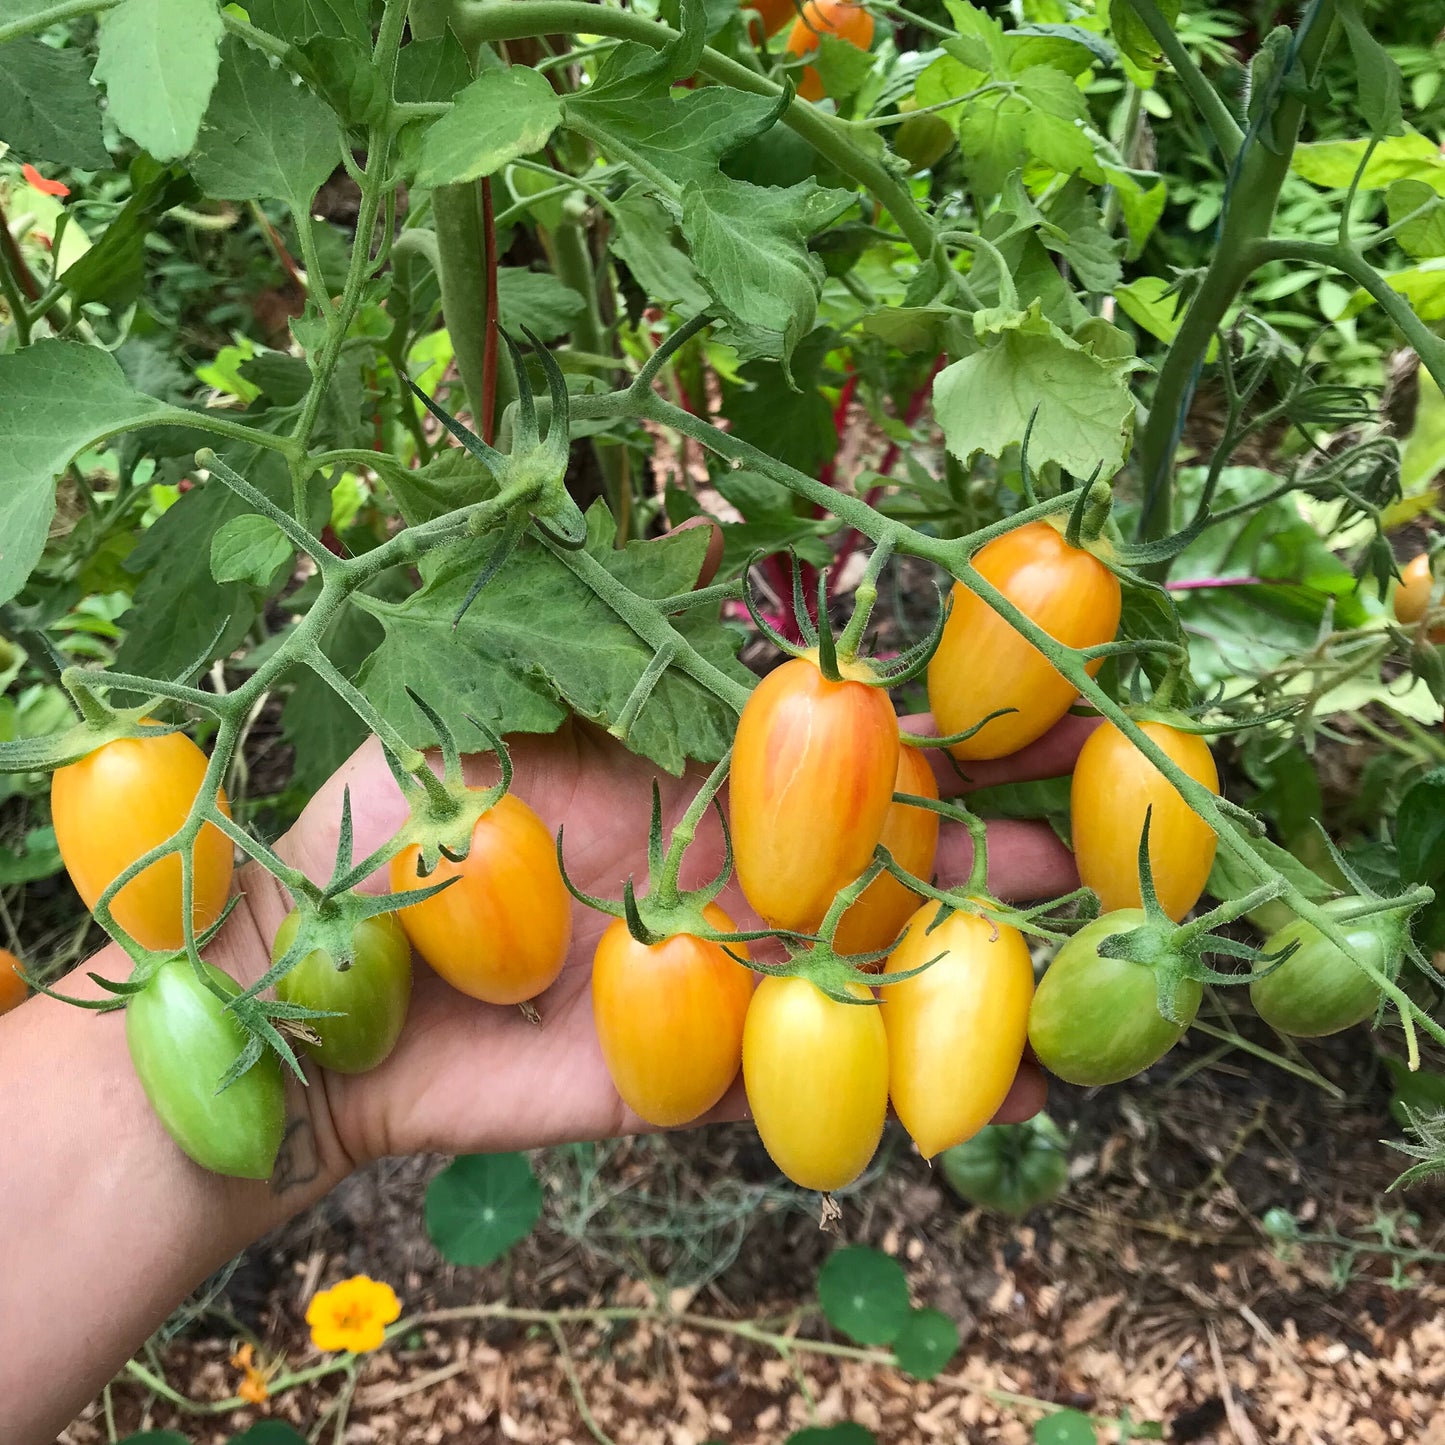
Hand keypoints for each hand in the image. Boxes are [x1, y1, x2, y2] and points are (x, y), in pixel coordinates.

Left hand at [237, 712, 1092, 1181]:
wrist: (298, 1001)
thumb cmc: (381, 826)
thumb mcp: (496, 702)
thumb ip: (618, 657)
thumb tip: (742, 583)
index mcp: (684, 772)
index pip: (843, 738)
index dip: (949, 714)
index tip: (1057, 688)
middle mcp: (721, 871)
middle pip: (887, 850)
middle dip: (1005, 833)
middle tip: (1131, 823)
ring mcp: (718, 980)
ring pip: (878, 967)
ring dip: (992, 960)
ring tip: (1115, 954)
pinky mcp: (695, 1081)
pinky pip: (820, 1082)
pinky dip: (917, 1085)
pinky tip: (1026, 1087)